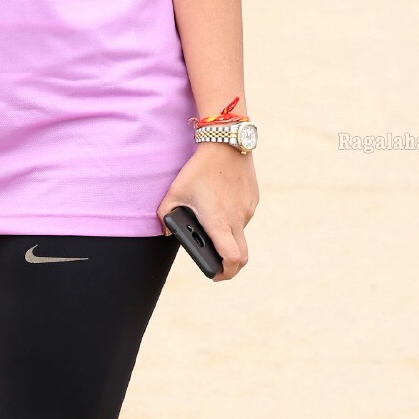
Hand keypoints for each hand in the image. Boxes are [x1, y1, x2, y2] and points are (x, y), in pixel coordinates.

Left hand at [157, 143, 257, 281]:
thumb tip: (165, 230)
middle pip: (242, 256)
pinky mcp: (253, 199)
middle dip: (231, 266)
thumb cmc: (198, 169)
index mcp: (218, 221)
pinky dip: (233, 218)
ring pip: (241, 233)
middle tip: (218, 266)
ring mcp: (248, 209)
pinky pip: (244, 215)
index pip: (231, 258)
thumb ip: (165, 215)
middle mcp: (237, 219)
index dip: (225, 272)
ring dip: (229, 235)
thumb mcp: (175, 191)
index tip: (215, 275)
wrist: (225, 142)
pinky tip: (220, 203)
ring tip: (211, 220)